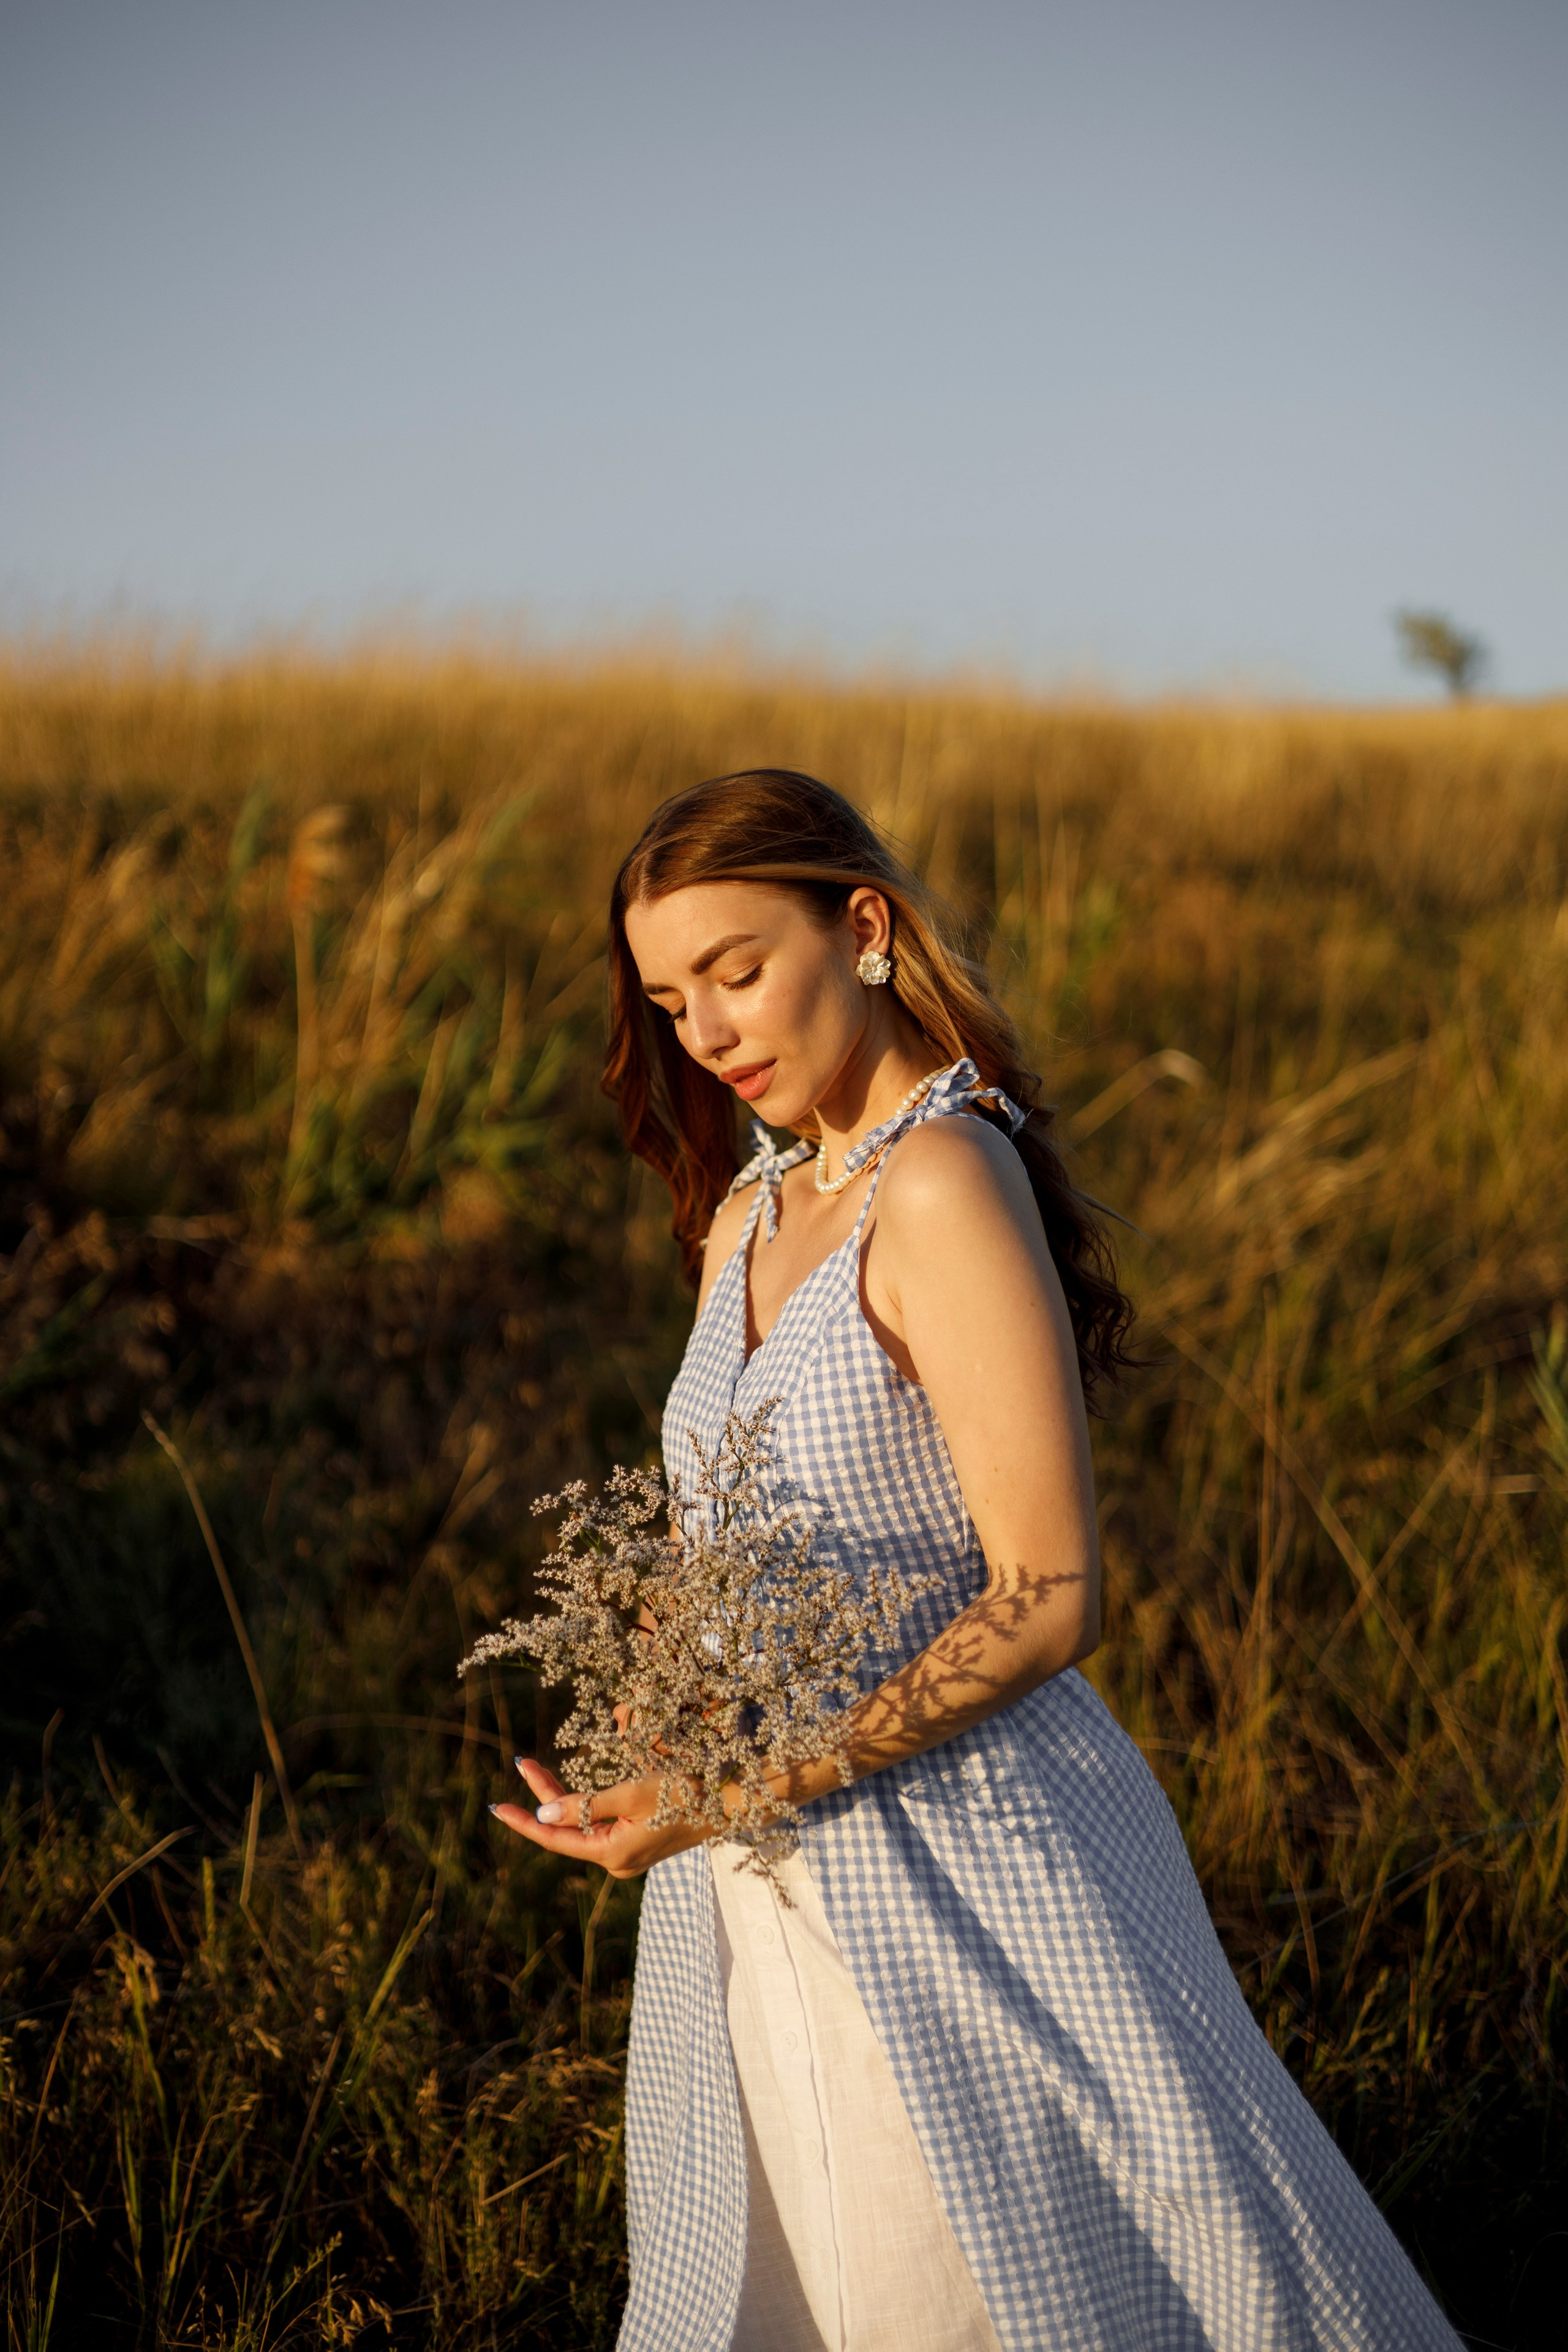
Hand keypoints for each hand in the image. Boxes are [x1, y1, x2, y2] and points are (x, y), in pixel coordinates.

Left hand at [490, 1757, 714, 1879]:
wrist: (732, 1802)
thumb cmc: (684, 1793)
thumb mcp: (632, 1793)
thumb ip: (585, 1806)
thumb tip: (542, 1817)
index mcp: (612, 1854)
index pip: (555, 1839)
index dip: (524, 1822)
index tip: (497, 1807)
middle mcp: (617, 1861)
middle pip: (567, 1829)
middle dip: (544, 1796)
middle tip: (522, 1763)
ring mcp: (629, 1854)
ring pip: (583, 1825)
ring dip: (562, 1798)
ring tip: (537, 1770)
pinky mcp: (640, 1841)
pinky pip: (601, 1825)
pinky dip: (584, 1805)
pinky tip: (571, 1792)